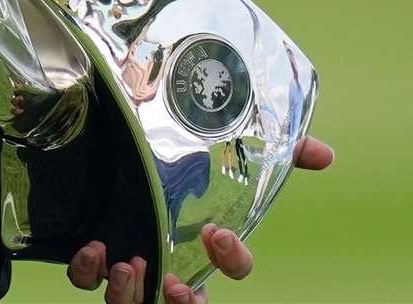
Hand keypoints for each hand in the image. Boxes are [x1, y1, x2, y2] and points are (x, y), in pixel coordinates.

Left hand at [66, 136, 334, 300]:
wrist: (107, 125)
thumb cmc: (172, 143)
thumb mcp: (220, 141)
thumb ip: (274, 148)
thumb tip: (327, 154)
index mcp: (202, 236)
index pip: (233, 269)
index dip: (231, 262)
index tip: (218, 234)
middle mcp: (167, 252)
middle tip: (170, 281)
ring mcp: (127, 251)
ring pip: (129, 303)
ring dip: (129, 296)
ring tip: (126, 264)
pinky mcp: (90, 245)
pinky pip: (85, 280)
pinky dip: (87, 273)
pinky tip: (94, 251)